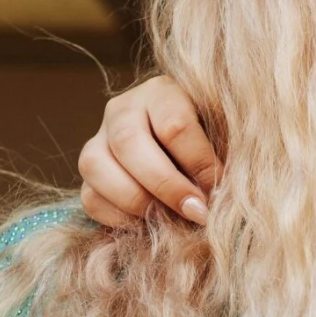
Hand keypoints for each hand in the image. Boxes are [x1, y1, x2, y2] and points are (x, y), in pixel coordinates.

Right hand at [78, 75, 223, 227]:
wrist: (191, 153)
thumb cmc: (216, 143)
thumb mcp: (225, 138)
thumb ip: (225, 155)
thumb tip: (219, 194)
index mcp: (162, 93)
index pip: (174, 125)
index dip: (199, 163)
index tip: (220, 189)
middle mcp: (123, 110)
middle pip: (128, 142)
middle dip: (166, 185)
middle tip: (196, 212)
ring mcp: (99, 139)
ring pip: (96, 166)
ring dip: (137, 202)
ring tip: (170, 220)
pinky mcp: (90, 174)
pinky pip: (90, 197)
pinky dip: (118, 218)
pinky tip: (148, 223)